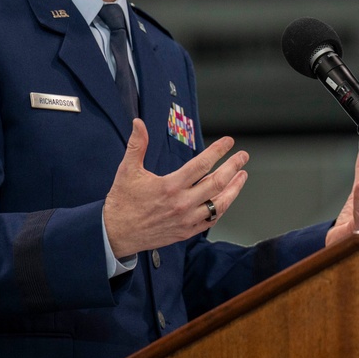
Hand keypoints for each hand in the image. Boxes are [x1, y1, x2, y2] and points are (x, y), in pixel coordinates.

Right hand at [103, 119, 248, 257]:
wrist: (115, 234)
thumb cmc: (122, 201)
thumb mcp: (127, 170)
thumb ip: (137, 145)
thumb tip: (139, 123)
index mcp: (170, 186)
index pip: (202, 165)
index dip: (218, 151)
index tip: (229, 142)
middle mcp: (182, 203)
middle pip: (217, 183)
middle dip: (233, 166)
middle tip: (243, 156)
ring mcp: (186, 219)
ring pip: (219, 204)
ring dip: (234, 188)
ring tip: (242, 176)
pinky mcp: (186, 232)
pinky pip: (211, 220)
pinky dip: (222, 207)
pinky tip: (227, 198)